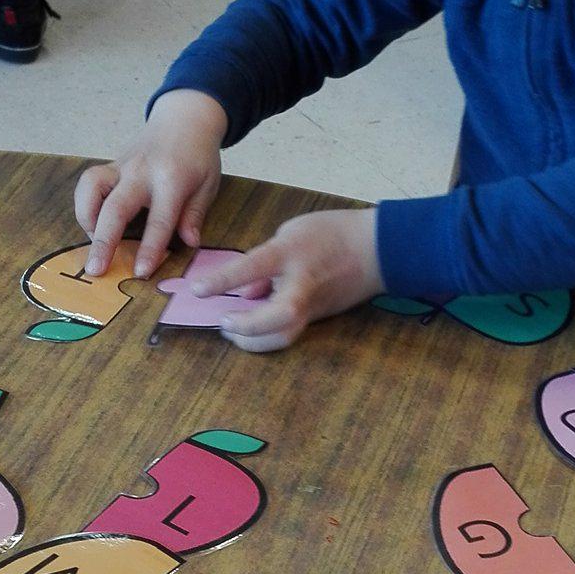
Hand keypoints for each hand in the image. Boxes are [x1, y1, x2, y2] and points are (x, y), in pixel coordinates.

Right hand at [74, 89, 228, 277]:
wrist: (183, 119)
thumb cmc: (199, 157)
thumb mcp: (208, 185)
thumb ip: (195, 214)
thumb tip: (189, 242)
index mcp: (172, 179)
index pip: (159, 219)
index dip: (150, 248)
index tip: (141, 272)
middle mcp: (141, 172)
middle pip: (116, 208)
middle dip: (104, 241)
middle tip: (95, 270)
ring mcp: (122, 166)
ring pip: (92, 189)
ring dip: (86, 218)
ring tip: (91, 245)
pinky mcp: (110, 165)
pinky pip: (89, 183)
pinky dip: (84, 205)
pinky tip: (92, 224)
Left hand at [192, 208, 383, 352]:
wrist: (377, 249)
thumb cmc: (332, 233)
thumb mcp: (291, 233)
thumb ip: (265, 263)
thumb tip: (245, 292)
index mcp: (291, 253)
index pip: (252, 267)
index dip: (223, 280)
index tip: (197, 289)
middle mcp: (302, 284)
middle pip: (278, 319)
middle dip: (247, 329)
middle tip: (223, 323)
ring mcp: (313, 305)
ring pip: (285, 335)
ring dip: (254, 341)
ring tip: (232, 331)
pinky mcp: (319, 317)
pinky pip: (290, 331)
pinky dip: (268, 334)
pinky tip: (253, 328)